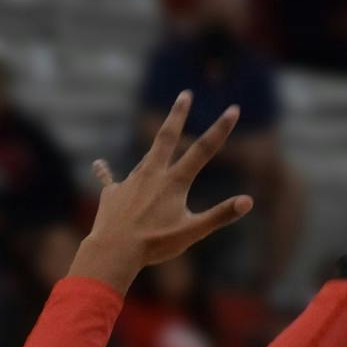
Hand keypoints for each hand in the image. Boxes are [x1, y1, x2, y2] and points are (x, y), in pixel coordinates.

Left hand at [70, 91, 254, 292]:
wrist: (113, 251)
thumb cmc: (154, 244)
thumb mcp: (192, 232)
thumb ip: (220, 215)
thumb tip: (249, 201)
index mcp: (174, 182)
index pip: (203, 150)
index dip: (221, 129)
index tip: (233, 109)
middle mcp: (152, 175)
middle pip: (167, 138)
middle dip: (178, 115)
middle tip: (185, 95)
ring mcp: (130, 182)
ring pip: (145, 158)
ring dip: (155, 149)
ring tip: (161, 143)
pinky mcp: (112, 194)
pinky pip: (109, 180)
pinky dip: (104, 172)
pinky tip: (98, 164)